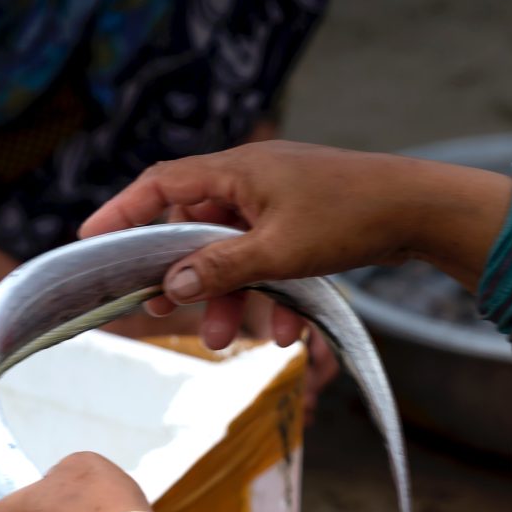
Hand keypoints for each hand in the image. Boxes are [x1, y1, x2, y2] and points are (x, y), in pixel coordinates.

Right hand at [81, 140, 511, 350]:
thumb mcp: (277, 252)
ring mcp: (276, 202)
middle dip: (180, 275)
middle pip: (193, 227)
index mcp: (237, 171)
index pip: (160, 185)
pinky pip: (267, 261)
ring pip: (231, 253)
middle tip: (157, 309)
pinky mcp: (301, 224)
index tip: (90, 241)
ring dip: (226, 297)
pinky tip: (285, 334)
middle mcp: (250, 180)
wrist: (422, 211)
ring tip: (223, 340)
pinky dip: (268, 296)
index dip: (121, 212)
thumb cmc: (351, 217)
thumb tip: (168, 285)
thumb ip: (219, 269)